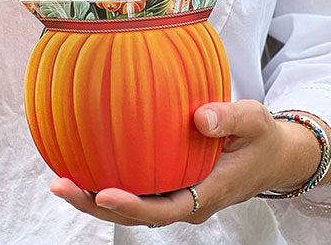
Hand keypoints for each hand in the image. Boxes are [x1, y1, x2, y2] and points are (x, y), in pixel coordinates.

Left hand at [50, 99, 324, 226]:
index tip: (104, 194)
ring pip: (131, 204)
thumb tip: (200, 116)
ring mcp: (176, 194)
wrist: (272, 154)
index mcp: (207, 194)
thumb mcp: (254, 121)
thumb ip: (230, 117)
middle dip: (96, 206)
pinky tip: (80, 161)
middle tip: (61, 185)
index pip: (163, 210)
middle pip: (136, 214)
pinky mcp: (168, 182)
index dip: (132, 206)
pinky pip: (135, 186)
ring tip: (59, 179)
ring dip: (94, 196)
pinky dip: (107, 178)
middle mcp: (186, 201)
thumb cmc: (261, 137)